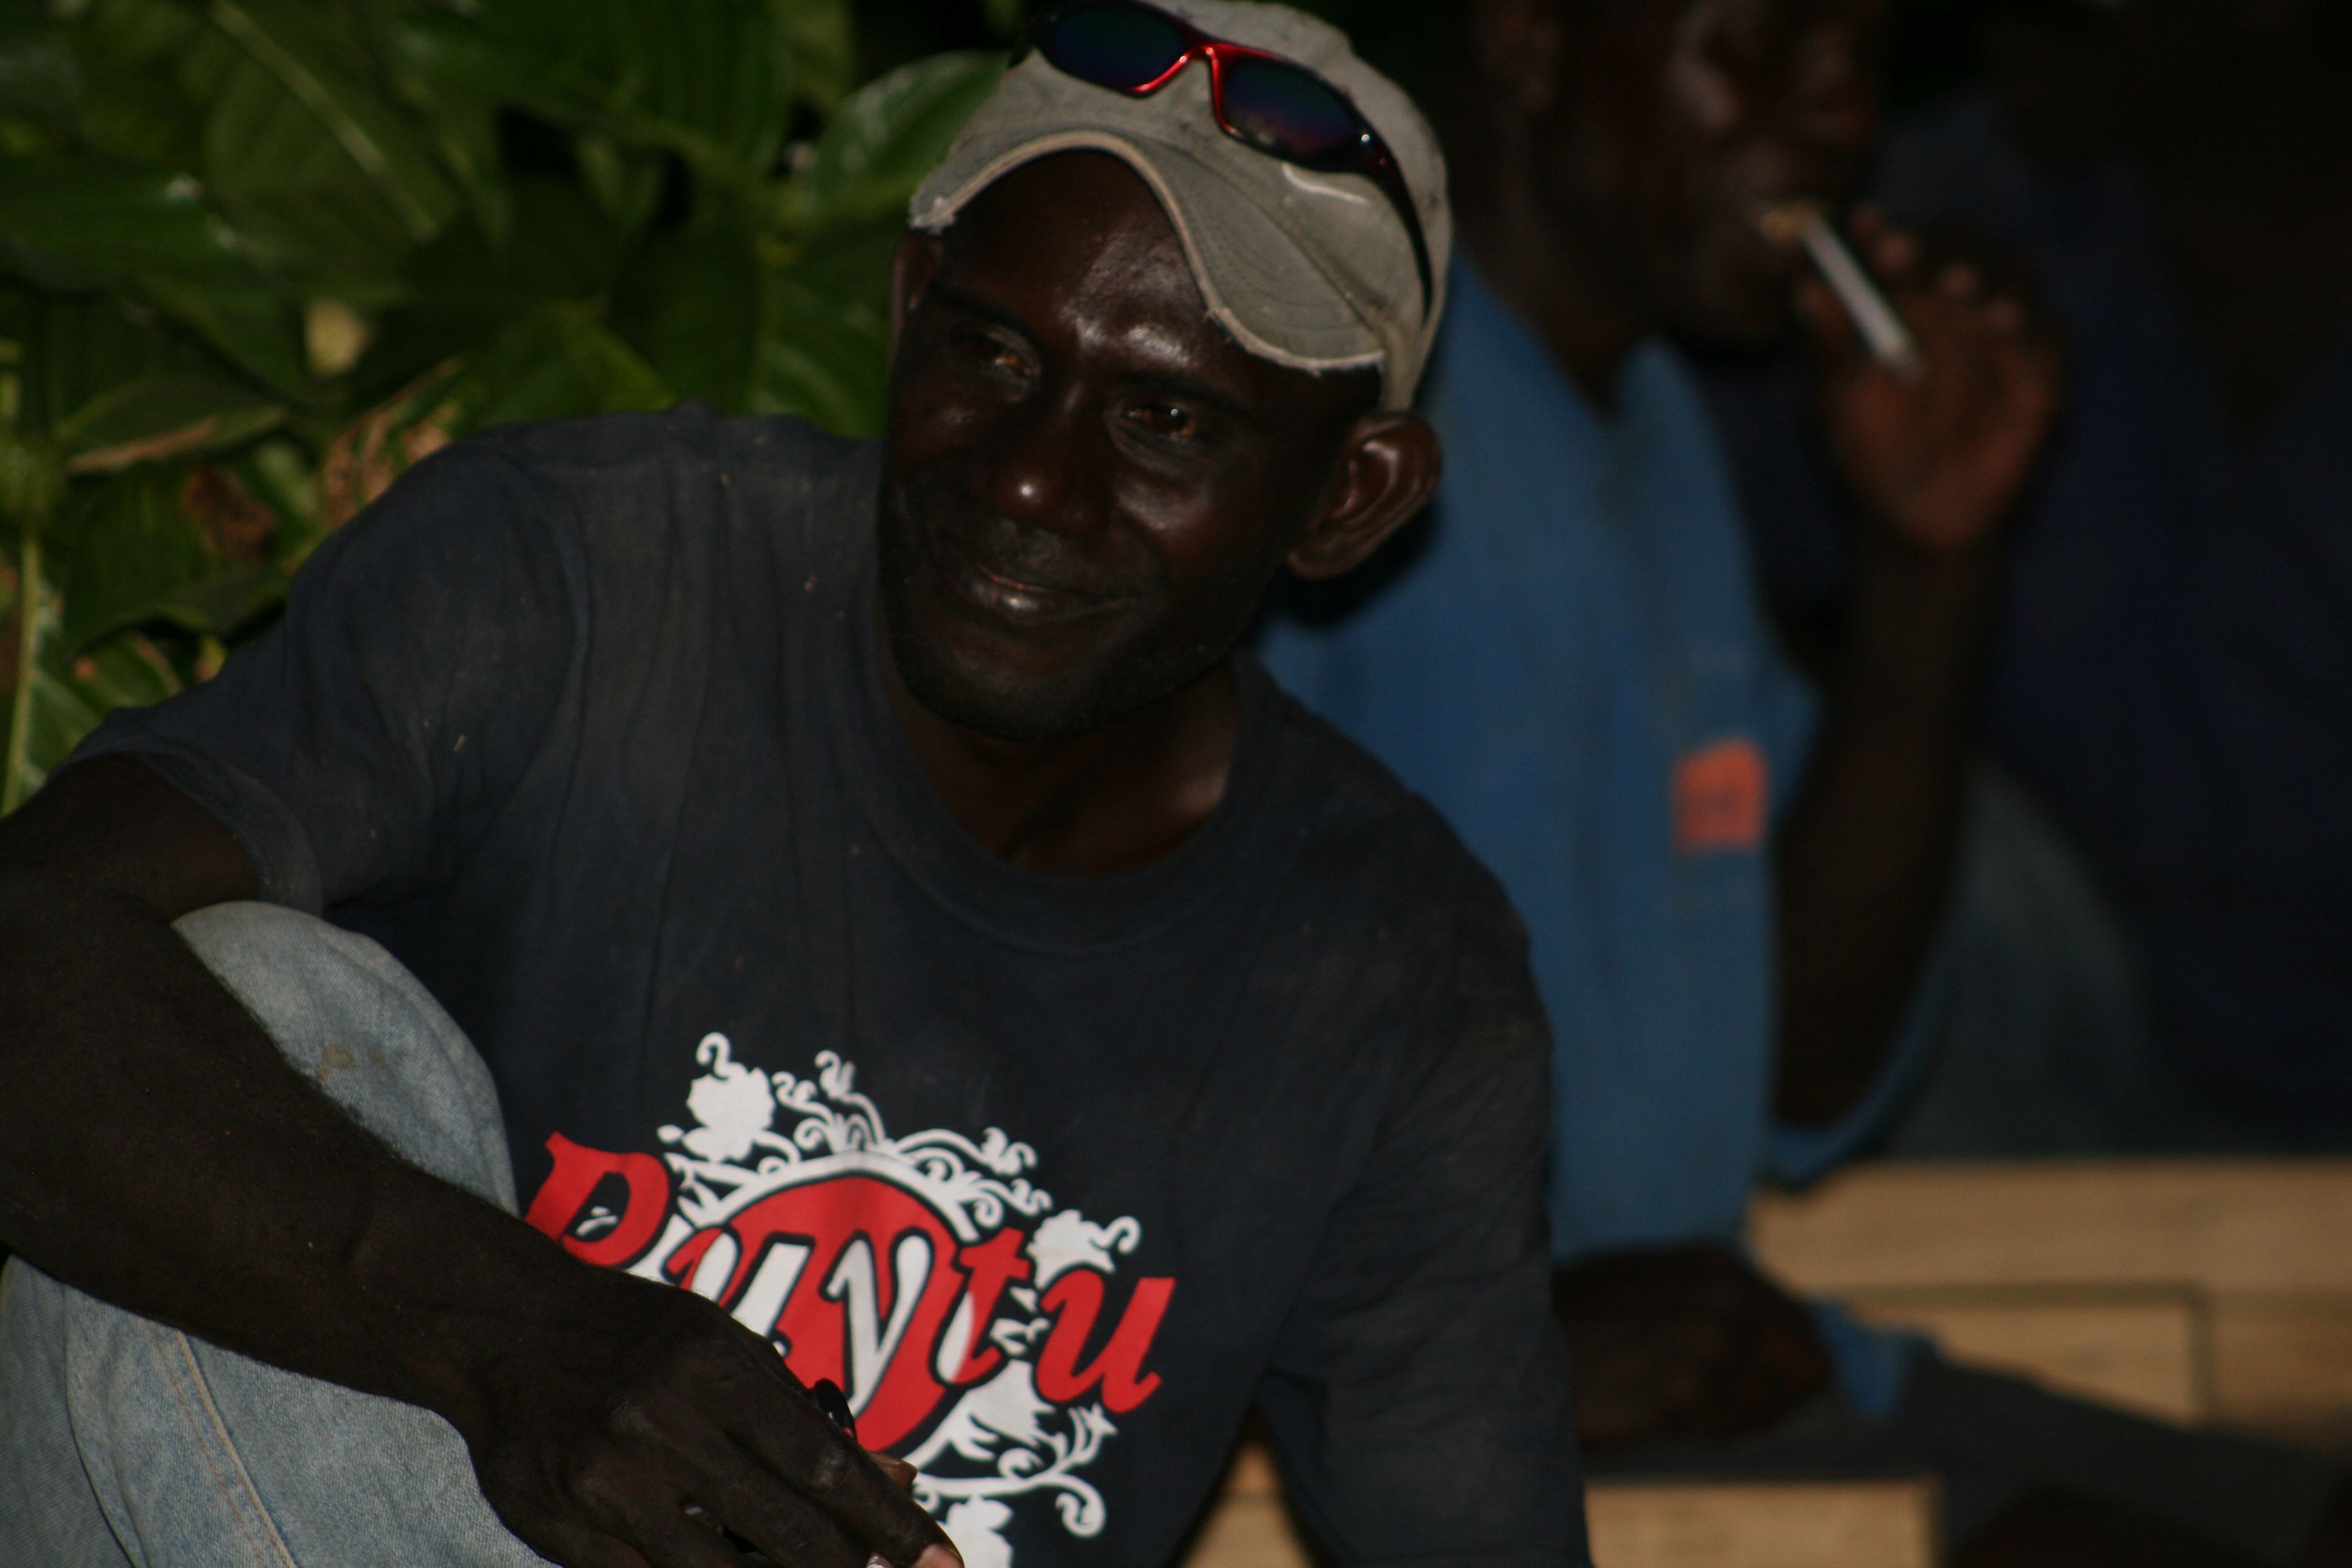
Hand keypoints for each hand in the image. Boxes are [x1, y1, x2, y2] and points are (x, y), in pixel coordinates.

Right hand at [450, 1262, 958, 1567]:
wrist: (506, 1329)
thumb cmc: (642, 1336)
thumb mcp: (729, 1347)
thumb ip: (804, 1416)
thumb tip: (895, 1480)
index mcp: (715, 1370)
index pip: (826, 1464)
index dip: (892, 1522)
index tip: (945, 1559)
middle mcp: (662, 1426)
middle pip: (786, 1528)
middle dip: (851, 1567)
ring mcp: (608, 1484)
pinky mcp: (563, 1530)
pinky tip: (732, 1566)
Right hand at [1552, 1243, 1832, 1451]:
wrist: (1514, 1339)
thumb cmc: (1583, 1317)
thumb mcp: (1659, 1286)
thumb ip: (1726, 1305)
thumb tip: (1806, 1349)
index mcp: (1719, 1265)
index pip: (1807, 1329)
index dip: (1790, 1366)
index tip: (1762, 1386)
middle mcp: (1725, 1296)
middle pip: (1806, 1368)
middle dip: (1773, 1394)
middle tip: (1717, 1402)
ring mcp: (1707, 1343)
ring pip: (1768, 1406)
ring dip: (1734, 1415)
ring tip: (1679, 1401)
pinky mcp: (1683, 1391)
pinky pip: (1724, 1429)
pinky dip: (1700, 1430)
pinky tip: (1659, 1411)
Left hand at [1805, 208, 2063, 554]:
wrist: (1913, 518)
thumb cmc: (1867, 448)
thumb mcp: (1836, 401)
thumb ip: (1828, 345)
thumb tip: (1805, 288)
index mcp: (1902, 292)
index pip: (1898, 239)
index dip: (1881, 228)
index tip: (1861, 227)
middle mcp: (1956, 296)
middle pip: (1959, 241)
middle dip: (1931, 243)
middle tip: (1897, 252)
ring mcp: (2003, 328)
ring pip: (2012, 272)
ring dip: (1985, 272)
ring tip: (1955, 286)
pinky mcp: (2042, 369)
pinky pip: (2049, 334)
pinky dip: (2030, 324)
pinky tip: (2002, 323)